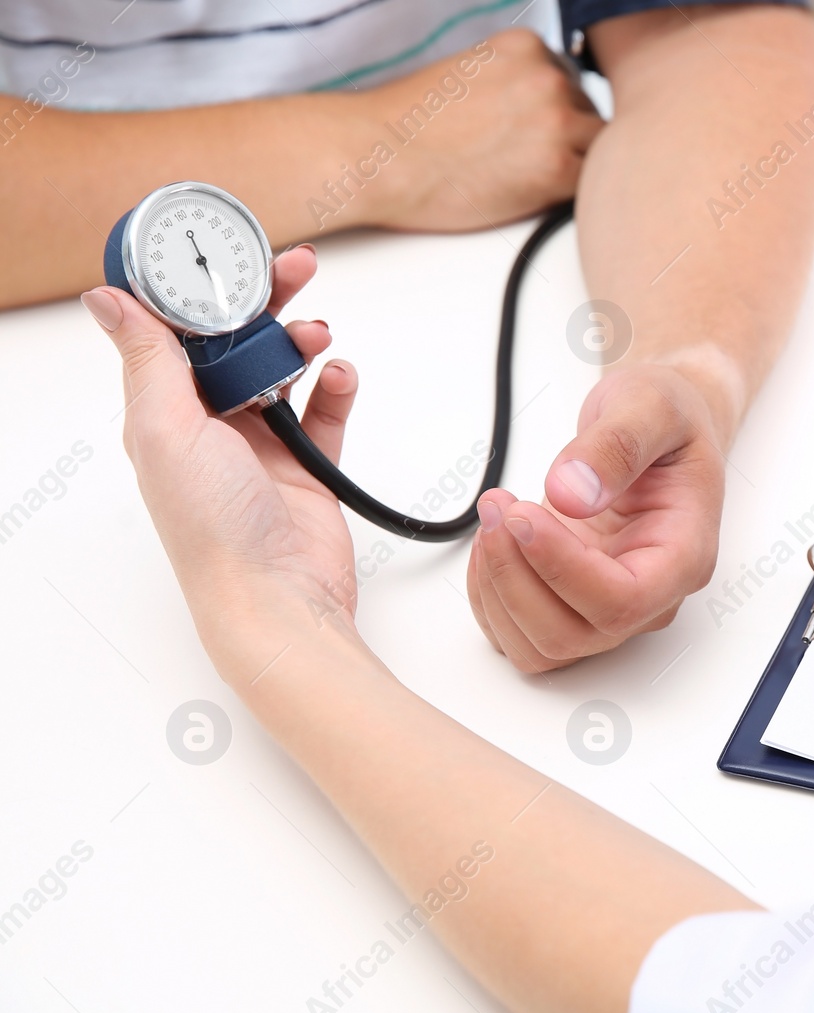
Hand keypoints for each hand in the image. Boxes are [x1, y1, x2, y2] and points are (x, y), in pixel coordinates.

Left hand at [82, 247, 365, 684]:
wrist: (277, 593)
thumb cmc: (214, 528)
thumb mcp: (166, 429)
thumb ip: (148, 359)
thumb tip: (107, 298)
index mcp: (164, 411)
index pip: (176, 330)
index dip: (199, 288)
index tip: (222, 252)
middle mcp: (209, 422)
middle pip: (237, 341)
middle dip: (265, 301)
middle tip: (296, 268)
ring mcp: (260, 441)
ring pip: (284, 367)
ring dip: (302, 341)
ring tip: (318, 335)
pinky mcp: (308, 461)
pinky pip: (325, 409)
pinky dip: (337, 386)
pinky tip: (340, 376)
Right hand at [358, 30, 602, 231]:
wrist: (381, 154)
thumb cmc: (410, 125)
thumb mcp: (469, 74)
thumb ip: (513, 83)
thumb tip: (542, 112)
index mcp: (525, 47)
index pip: (570, 83)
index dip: (555, 114)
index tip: (529, 133)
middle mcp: (547, 77)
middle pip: (588, 114)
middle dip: (568, 140)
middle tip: (526, 163)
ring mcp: (556, 121)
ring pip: (597, 149)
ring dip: (574, 166)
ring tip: (530, 181)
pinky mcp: (556, 168)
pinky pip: (589, 185)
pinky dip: (570, 195)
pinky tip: (534, 197)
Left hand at [467, 363, 725, 671]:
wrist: (654, 424)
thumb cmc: (664, 417)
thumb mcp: (649, 404)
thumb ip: (616, 446)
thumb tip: (571, 494)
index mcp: (684, 555)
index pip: (623, 601)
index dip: (561, 568)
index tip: (523, 515)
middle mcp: (650, 595)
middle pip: (573, 634)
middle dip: (516, 575)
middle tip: (499, 506)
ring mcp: (608, 605)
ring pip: (542, 648)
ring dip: (498, 590)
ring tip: (494, 518)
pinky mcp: (571, 602)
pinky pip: (519, 636)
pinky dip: (490, 598)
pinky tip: (493, 543)